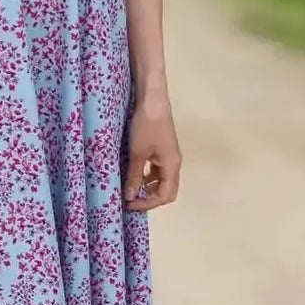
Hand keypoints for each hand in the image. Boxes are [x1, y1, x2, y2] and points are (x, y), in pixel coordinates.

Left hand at [124, 95, 180, 209]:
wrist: (152, 100)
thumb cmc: (146, 126)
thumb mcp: (137, 153)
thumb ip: (135, 176)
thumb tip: (130, 197)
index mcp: (172, 166)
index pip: (165, 196)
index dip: (148, 204)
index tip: (130, 204)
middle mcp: (174, 163)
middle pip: (167, 190)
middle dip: (150, 198)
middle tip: (131, 200)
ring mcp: (169, 155)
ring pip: (162, 180)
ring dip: (148, 187)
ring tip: (130, 188)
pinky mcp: (162, 147)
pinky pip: (158, 169)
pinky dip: (147, 175)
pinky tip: (134, 173)